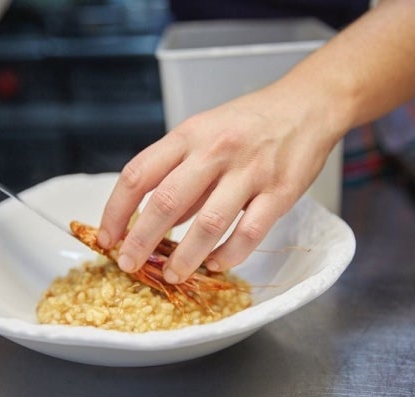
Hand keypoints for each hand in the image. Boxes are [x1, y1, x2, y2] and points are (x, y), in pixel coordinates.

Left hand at [98, 82, 345, 283]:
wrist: (307, 104)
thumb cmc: (250, 122)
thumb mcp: (204, 134)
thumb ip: (180, 176)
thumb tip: (157, 222)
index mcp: (188, 135)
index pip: (138, 174)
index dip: (116, 210)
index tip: (107, 237)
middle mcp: (215, 150)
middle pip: (166, 202)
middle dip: (141, 241)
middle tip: (129, 264)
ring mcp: (249, 171)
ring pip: (208, 224)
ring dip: (185, 257)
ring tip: (173, 275)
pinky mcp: (280, 192)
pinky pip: (249, 233)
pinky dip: (229, 255)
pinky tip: (216, 264)